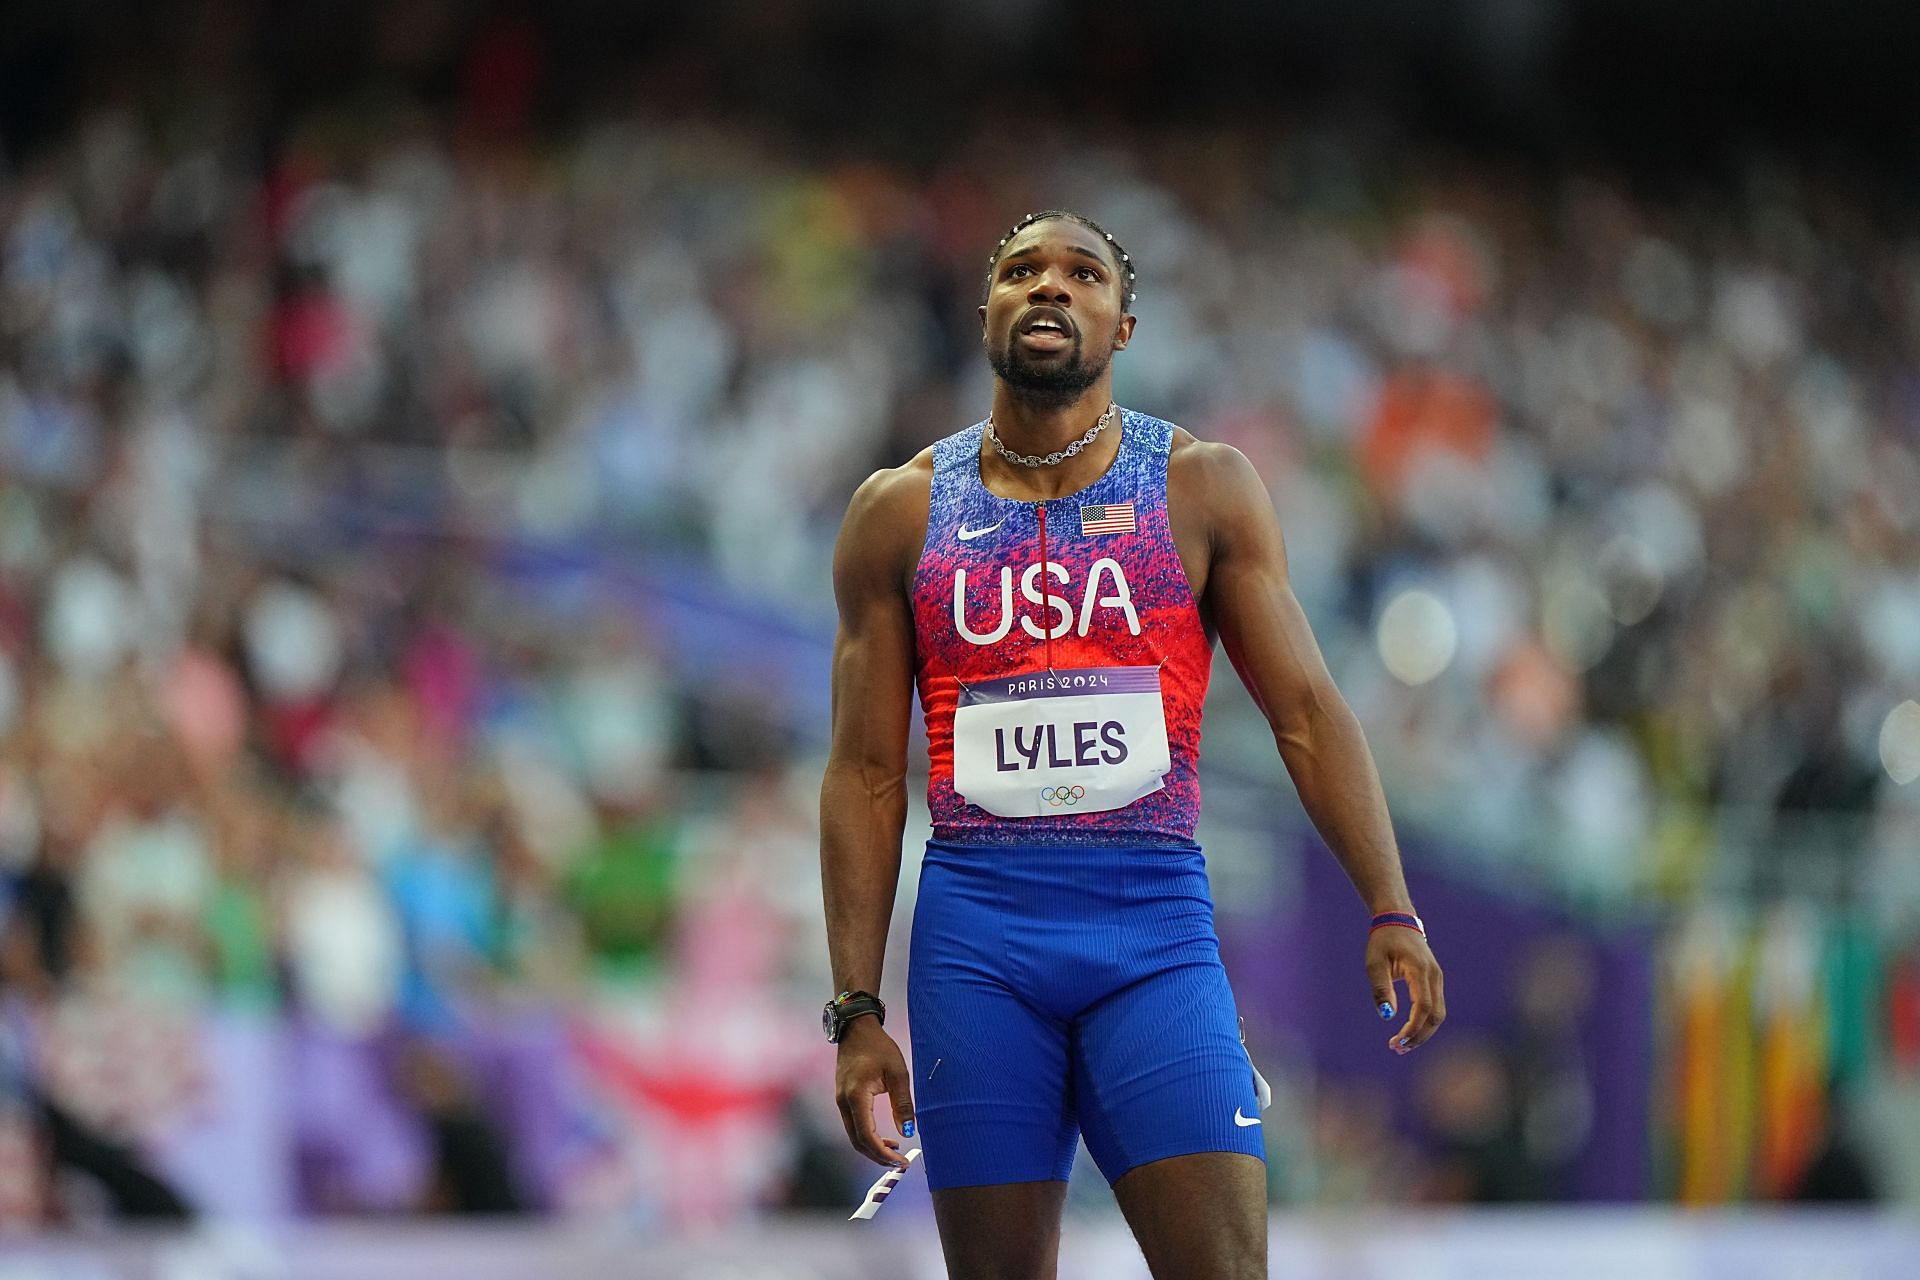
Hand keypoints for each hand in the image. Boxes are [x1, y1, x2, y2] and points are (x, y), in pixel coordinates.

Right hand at [834, 1017, 914, 1167]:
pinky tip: (884, 1138)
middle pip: (858, 1142)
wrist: (856, 1029)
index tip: (901, 1161)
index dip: (883, 1154)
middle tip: (899, 1163)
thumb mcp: (897, 1073)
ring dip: (873, 1148)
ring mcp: (840, 1102)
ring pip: (854, 1136)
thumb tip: (908, 1132)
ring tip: (895, 1151)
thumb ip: (902, 1104)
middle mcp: (844, 1103)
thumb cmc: (878, 1047)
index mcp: (856, 1096)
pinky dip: (867, 1137)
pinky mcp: (842, 1099)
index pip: (866, 1136)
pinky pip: (853, 1126)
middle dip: (878, 1156)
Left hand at [1366, 926, 1445, 1055]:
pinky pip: (1435, 1007)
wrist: (1397, 921)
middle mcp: (1434, 976)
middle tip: (1397, 1049)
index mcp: (1419, 970)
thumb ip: (1381, 989)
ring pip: (1438, 1014)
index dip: (1413, 1028)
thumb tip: (1387, 1016)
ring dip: (1422, 1032)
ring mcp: (1437, 979)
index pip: (1423, 1006)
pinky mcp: (1435, 981)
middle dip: (1419, 1036)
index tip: (1397, 1042)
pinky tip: (1409, 1032)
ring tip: (1401, 1045)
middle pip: (1435, 1015)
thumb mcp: (1374, 963)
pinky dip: (1424, 1023)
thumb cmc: (1383, 942)